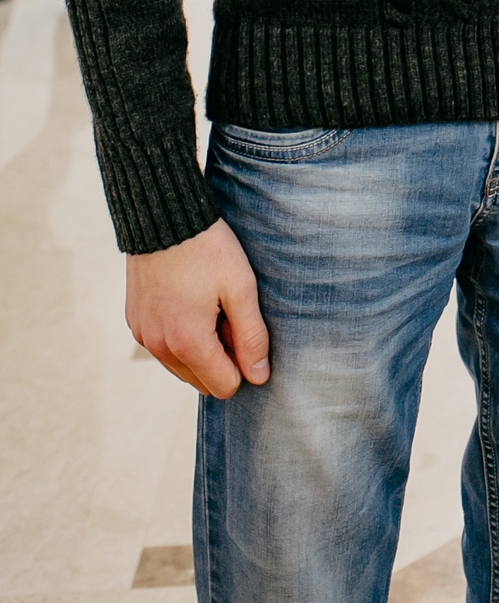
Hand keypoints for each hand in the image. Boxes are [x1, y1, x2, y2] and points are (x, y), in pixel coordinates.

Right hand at [126, 217, 270, 397]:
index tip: (245, 330)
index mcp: (187, 343)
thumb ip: (252, 337)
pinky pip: (163, 347)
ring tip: (210, 305)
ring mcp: (143, 335)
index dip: (243, 365)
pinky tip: (189, 299)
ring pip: (181, 367)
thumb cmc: (208, 250)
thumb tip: (259, 377)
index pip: (224, 387)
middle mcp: (159, 347)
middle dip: (221, 359)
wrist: (163, 215)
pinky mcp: (135, 321)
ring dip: (200, 349)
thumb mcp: (241, 288)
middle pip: (202, 381)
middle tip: (229, 315)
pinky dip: (179, 336)